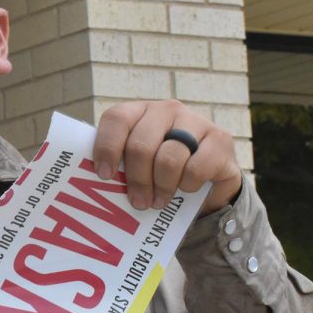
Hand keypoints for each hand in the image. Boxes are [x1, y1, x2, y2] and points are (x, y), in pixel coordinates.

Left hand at [92, 100, 241, 215]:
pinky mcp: (220, 138)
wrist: (208, 178)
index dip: (107, 147)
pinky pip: (197, 167)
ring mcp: (195, 121)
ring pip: (169, 158)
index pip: (117, 119)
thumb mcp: (138, 165)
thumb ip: (119, 166)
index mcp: (139, 112)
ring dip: (161, 186)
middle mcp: (167, 110)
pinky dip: (188, 184)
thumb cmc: (160, 171)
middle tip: (138, 202)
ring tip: (159, 202)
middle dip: (137, 179)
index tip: (105, 175)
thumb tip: (92, 184)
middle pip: (141, 145)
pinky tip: (186, 189)